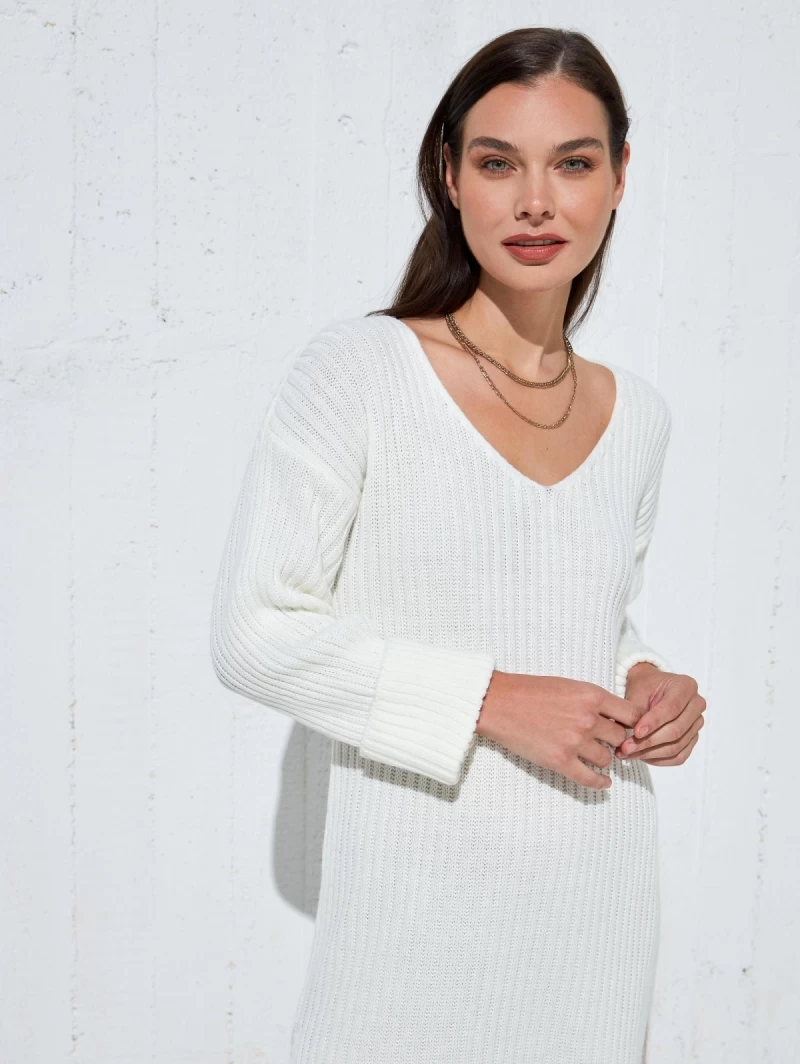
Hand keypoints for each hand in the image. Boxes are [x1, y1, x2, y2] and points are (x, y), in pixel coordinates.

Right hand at [477, 671, 641, 789]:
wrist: (498, 703)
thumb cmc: (530, 691)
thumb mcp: (568, 685)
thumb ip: (592, 701)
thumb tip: (613, 718)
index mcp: (592, 696)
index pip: (631, 714)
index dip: (632, 723)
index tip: (628, 728)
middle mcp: (588, 719)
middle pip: (620, 738)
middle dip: (615, 741)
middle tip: (608, 742)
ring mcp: (575, 741)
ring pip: (606, 758)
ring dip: (603, 758)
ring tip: (595, 756)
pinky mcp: (560, 761)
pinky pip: (590, 778)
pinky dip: (601, 783)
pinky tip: (604, 782)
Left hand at [615, 663, 705, 765]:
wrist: (648, 689)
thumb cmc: (643, 687)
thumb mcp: (636, 691)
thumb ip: (635, 711)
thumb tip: (632, 735)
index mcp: (685, 686)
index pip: (671, 709)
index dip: (653, 723)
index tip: (636, 732)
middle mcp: (696, 705)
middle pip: (676, 730)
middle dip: (649, 742)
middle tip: (626, 747)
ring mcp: (696, 724)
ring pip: (676, 746)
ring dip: (651, 753)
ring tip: (628, 753)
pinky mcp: (692, 739)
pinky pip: (679, 756)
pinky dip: (659, 760)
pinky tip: (641, 756)